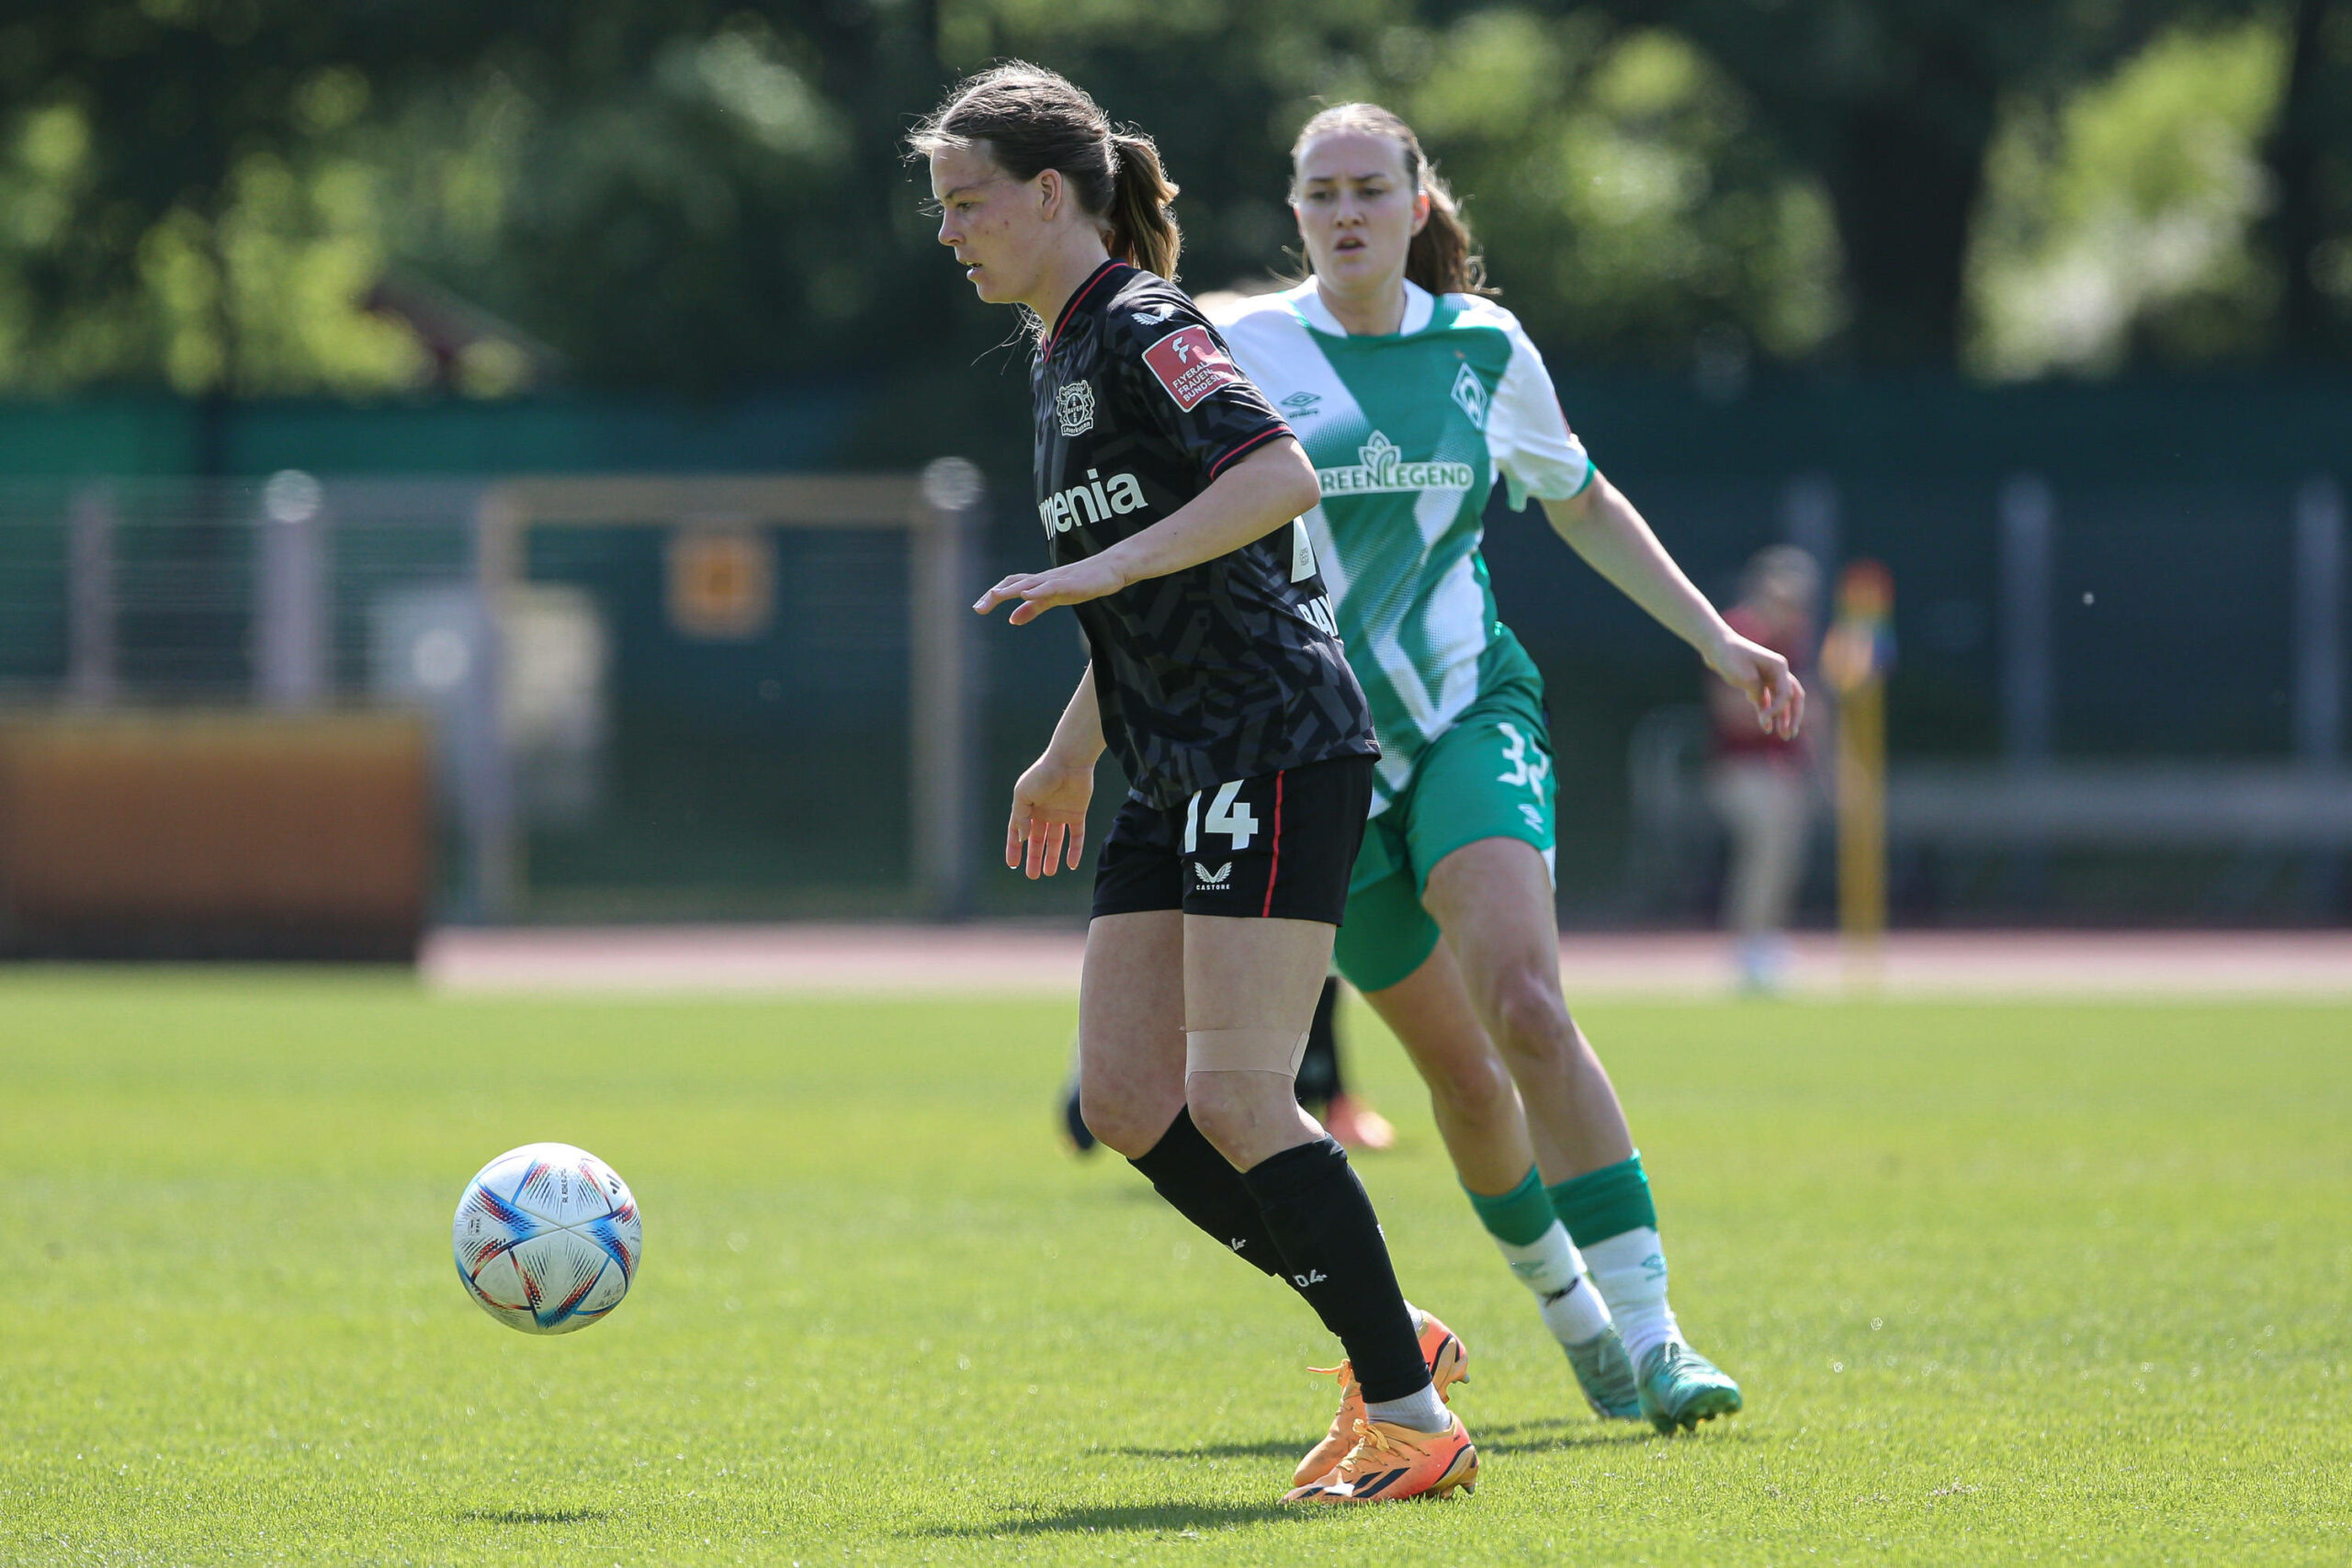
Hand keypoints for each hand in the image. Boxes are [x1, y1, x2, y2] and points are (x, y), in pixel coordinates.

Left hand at [973, 553, 1128, 625]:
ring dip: (1012, 590)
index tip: (978, 607)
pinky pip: (1052, 586)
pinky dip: (1038, 590)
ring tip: (995, 597)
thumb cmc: (1082, 582)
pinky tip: (1026, 594)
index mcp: (1039, 583)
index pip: (1011, 586)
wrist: (1109, 570)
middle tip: (978, 608)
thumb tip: (1012, 619)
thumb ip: (1033, 608)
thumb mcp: (1054, 599)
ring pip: (1030, 583)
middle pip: (1014, 583)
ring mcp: (1057, 579)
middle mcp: (1044, 578)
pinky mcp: (1071, 583)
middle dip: (995, 594)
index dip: (994, 594)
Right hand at [1005, 747, 1094, 877]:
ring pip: (1055, 840)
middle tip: (1031, 876)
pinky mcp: (1077, 813)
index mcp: (1027, 806)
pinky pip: (1076, 836)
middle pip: (1037, 840)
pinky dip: (1074, 850)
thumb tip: (1021, 838)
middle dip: (1034, 858)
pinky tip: (1071, 865)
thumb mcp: (1023, 795)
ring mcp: (1060, 813)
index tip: (1012, 864)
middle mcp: (1043, 811)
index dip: (1014, 847)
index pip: (1018, 831)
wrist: (1069, 761)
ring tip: (1048, 873)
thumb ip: (1021, 817)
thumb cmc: (1043, 774)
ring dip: (1052, 857)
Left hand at [1705, 630, 1804, 739]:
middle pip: (1793, 697)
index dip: (1778, 710)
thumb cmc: (1730, 656)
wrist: (1715, 646)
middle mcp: (1778, 672)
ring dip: (1784, 718)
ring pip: (1782, 701)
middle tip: (1789, 734)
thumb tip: (1762, 706)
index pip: (1786, 693)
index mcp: (1779, 666)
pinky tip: (1767, 728)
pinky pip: (1768, 702)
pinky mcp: (1758, 684)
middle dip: (1793, 717)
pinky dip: (1769, 714)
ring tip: (1784, 736)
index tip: (1764, 721)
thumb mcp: (1744, 675)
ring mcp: (1769, 678)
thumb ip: (1757, 691)